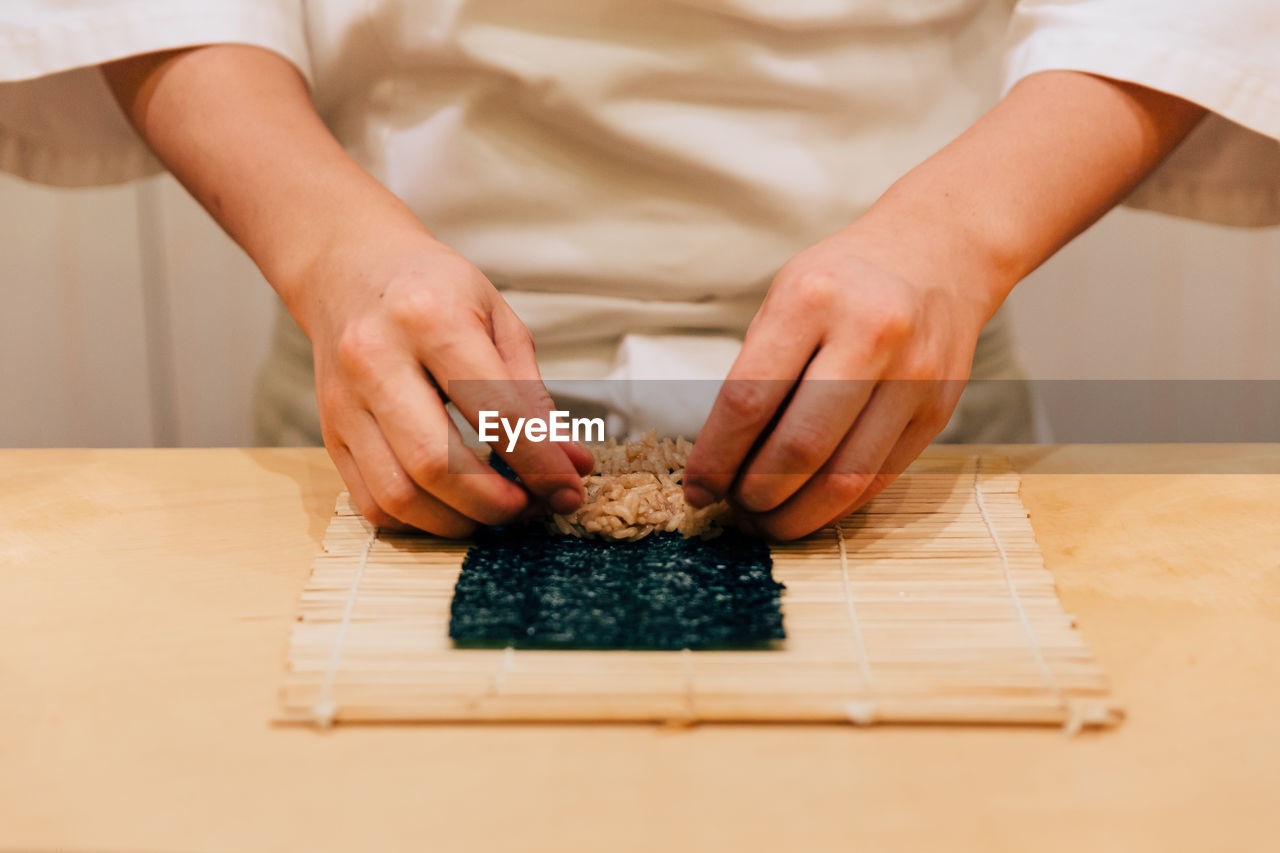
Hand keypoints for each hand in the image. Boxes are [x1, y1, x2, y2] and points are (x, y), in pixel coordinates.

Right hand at [299, 225, 592, 535]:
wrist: (349, 267)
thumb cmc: (433, 290)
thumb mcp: (496, 319)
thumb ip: (532, 395)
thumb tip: (572, 462)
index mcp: (429, 317)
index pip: (495, 412)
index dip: (540, 463)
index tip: (569, 489)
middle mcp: (375, 358)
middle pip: (436, 464)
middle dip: (495, 503)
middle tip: (531, 506)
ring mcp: (343, 400)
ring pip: (399, 494)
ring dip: (459, 521)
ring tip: (496, 509)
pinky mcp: (329, 431)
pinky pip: (371, 502)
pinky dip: (420, 520)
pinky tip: (452, 506)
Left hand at [684, 219, 999, 539]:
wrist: (938, 251)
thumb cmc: (843, 281)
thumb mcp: (785, 296)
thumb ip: (757, 371)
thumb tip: (720, 461)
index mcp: (812, 299)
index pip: (748, 400)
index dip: (716, 458)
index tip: (697, 489)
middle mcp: (869, 335)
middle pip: (798, 447)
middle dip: (754, 494)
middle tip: (732, 509)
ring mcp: (913, 376)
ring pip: (844, 478)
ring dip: (794, 515)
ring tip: (765, 520)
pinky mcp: (939, 410)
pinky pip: (878, 479)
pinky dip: (834, 506)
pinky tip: (807, 507)